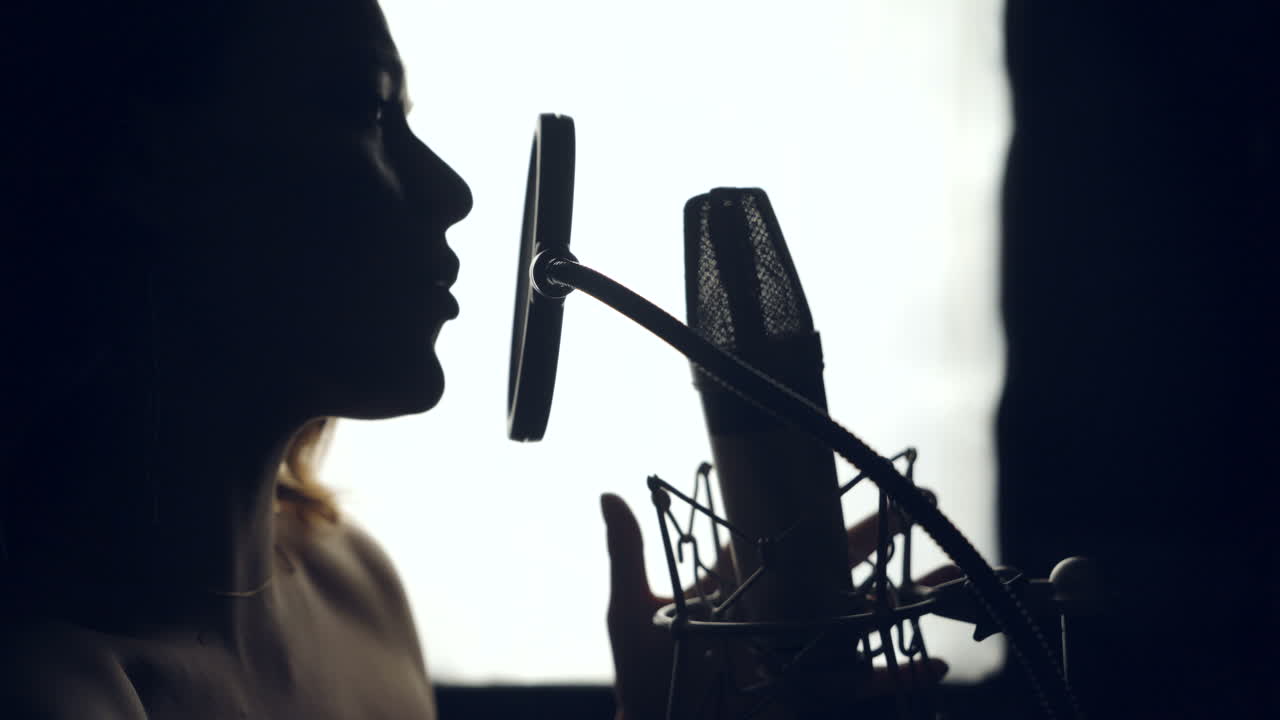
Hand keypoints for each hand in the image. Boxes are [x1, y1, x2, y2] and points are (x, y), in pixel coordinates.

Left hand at [601, 493, 957, 719]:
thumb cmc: (642, 676)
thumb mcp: (631, 610)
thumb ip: (628, 551)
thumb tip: (610, 492)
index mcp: (747, 583)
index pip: (794, 536)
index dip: (827, 510)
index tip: (855, 478)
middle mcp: (782, 611)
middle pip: (842, 566)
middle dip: (885, 536)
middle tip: (922, 501)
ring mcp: (802, 649)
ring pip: (863, 616)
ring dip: (909, 596)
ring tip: (951, 574)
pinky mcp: (812, 690)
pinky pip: (862, 680)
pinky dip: (898, 673)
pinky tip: (932, 662)